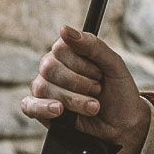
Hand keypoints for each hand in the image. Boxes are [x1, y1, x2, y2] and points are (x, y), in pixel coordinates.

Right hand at [20, 26, 149, 153]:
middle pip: (50, 68)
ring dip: (73, 100)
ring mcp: (46, 89)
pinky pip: (29, 105)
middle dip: (79, 83)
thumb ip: (92, 45)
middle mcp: (54, 68)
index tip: (99, 74)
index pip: (60, 49)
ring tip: (93, 107)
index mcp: (69, 53)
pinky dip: (42, 108)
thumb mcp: (114, 65)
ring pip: (44, 88)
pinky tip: (59, 110)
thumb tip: (64, 29)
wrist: (124, 124)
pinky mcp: (42, 111)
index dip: (81, 64)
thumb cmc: (119, 91)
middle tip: (97, 90)